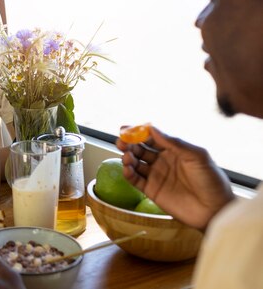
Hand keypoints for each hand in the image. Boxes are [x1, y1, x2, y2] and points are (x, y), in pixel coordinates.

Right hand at [116, 125, 233, 229]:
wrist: (215, 210)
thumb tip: (152, 128)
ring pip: (136, 163)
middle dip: (129, 144)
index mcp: (174, 150)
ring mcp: (156, 175)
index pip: (151, 137)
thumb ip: (174, 142)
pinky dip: (128, 174)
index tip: (126, 129)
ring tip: (127, 157)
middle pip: (140, 149)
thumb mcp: (197, 156)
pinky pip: (135, 180)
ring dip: (128, 158)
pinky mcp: (152, 190)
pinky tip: (128, 169)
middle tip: (121, 142)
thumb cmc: (211, 180)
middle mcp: (163, 161)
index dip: (138, 132)